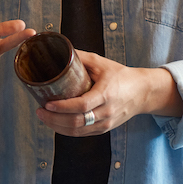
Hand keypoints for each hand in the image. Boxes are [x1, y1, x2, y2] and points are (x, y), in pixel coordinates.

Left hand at [35, 51, 180, 135]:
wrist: (143, 92)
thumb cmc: (121, 75)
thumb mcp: (102, 63)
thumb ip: (80, 57)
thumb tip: (59, 50)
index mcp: (106, 94)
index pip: (82, 105)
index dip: (63, 107)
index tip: (47, 103)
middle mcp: (107, 112)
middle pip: (77, 122)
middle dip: (54, 119)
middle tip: (40, 110)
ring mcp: (106, 123)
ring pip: (78, 131)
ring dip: (57, 126)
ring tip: (43, 116)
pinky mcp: (104, 129)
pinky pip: (83, 133)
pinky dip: (66, 130)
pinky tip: (55, 123)